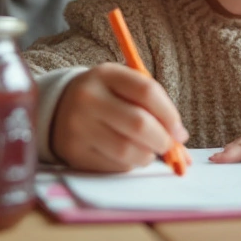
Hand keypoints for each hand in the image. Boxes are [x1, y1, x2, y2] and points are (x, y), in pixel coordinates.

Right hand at [51, 63, 188, 172]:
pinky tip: (128, 157)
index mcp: (105, 74)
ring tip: (148, 151)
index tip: (179, 130)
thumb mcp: (123, 87)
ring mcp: (78, 127)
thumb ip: (153, 104)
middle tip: (168, 145)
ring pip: (127, 150)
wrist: (59, 108)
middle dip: (162, 140)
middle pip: (139, 123)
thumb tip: (181, 138)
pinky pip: (113, 166)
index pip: (147, 91)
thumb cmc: (106, 97)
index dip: (169, 114)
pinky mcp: (74, 152)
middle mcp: (88, 98)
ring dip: (147, 156)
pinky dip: (129, 165)